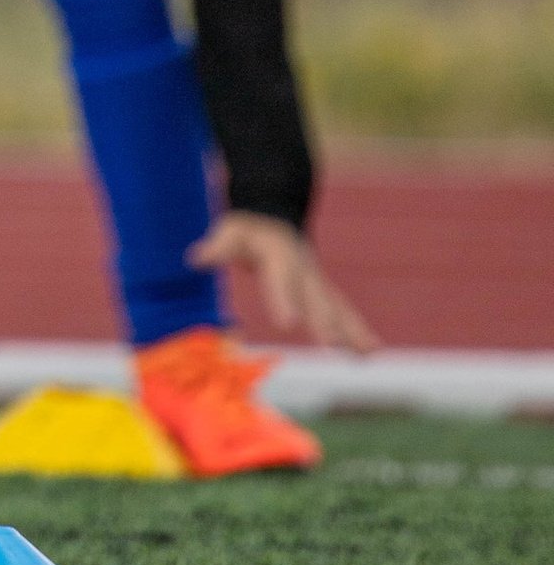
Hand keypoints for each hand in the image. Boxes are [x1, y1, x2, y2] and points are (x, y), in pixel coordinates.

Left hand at [188, 211, 378, 351]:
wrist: (275, 210)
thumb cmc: (247, 226)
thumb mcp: (230, 230)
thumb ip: (217, 246)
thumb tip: (194, 258)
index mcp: (279, 254)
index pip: (281, 280)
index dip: (284, 300)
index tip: (288, 324)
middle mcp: (304, 268)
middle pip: (315, 298)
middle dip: (324, 323)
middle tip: (332, 347)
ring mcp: (316, 278)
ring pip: (337, 306)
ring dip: (352, 330)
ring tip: (368, 354)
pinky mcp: (322, 288)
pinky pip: (342, 310)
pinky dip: (357, 330)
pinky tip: (371, 352)